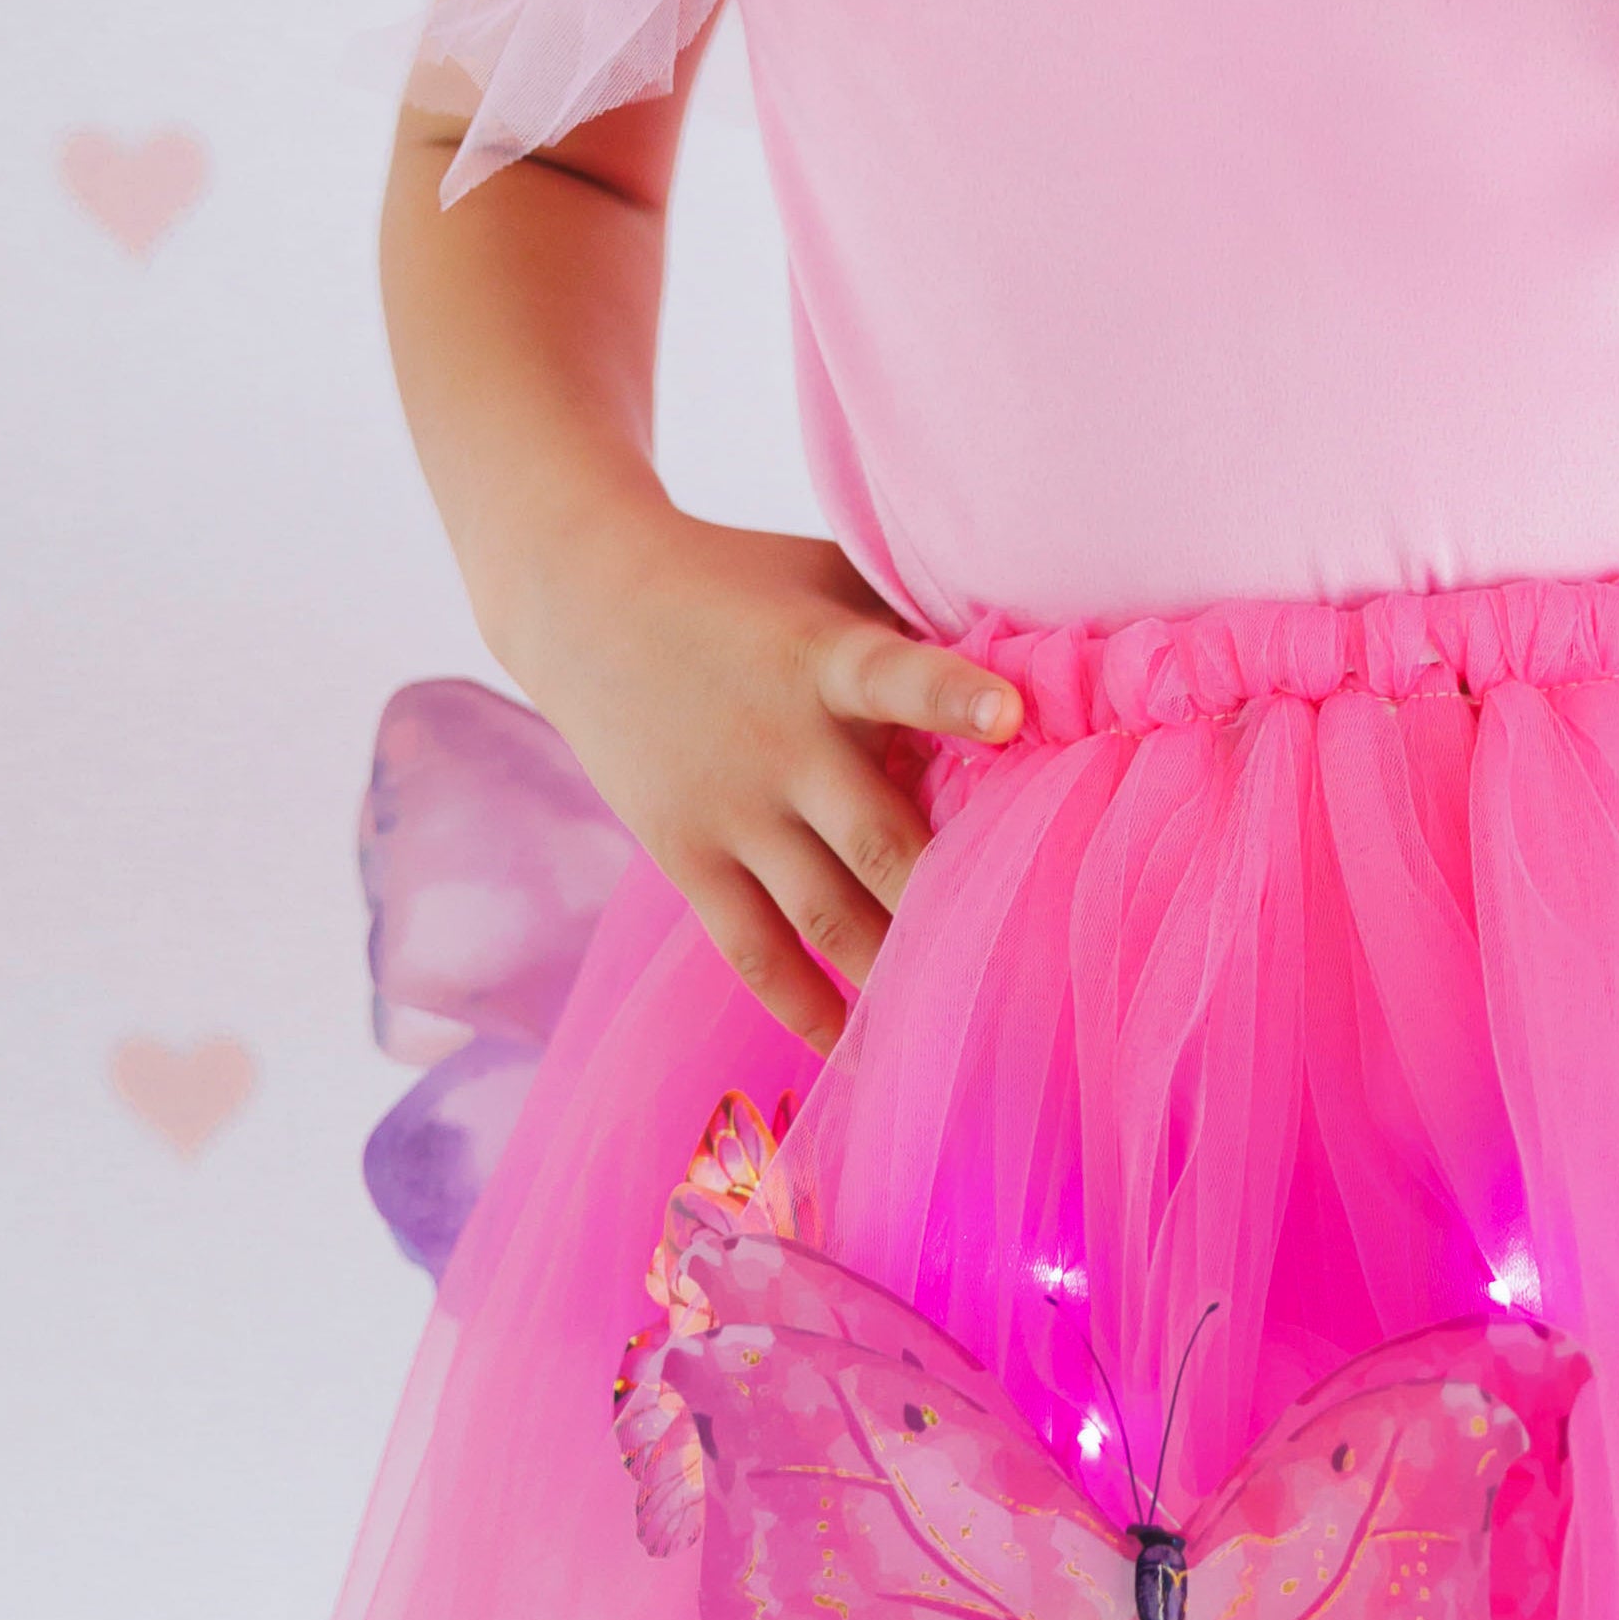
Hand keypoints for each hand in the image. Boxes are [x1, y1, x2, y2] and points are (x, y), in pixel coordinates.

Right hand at [496, 507, 1019, 1055]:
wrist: (583, 602)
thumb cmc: (743, 581)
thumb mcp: (827, 575)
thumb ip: (912, 618)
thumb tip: (1035, 652)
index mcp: (823, 658)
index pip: (894, 676)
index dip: (953, 696)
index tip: (1013, 714)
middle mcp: (780, 744)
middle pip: (878, 840)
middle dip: (951, 900)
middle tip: (1031, 957)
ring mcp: (729, 811)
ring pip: (825, 915)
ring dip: (892, 971)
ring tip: (960, 1020)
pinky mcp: (686, 858)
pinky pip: (751, 950)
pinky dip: (802, 1004)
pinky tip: (853, 1044)